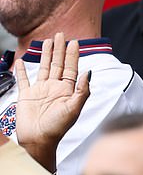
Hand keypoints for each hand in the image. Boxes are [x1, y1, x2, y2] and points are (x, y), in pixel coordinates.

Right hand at [16, 32, 90, 151]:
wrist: (39, 140)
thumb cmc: (58, 127)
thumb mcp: (74, 108)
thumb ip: (83, 90)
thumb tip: (89, 72)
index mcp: (68, 90)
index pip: (72, 68)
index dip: (73, 55)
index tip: (74, 41)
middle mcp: (55, 88)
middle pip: (58, 64)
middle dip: (60, 49)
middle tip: (61, 34)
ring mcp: (40, 90)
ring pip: (43, 67)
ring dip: (45, 54)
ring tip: (47, 41)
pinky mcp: (26, 95)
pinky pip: (23, 79)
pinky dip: (22, 70)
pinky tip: (21, 60)